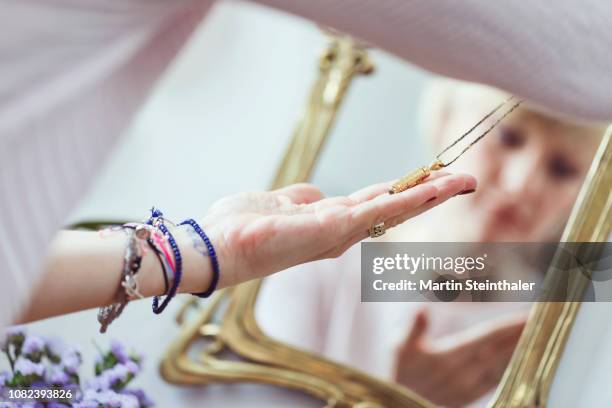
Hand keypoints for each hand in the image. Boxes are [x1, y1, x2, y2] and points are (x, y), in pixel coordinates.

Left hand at [199, 172, 475, 286]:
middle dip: (428, 194)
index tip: (428, 179)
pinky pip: (379, 209)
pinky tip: (433, 189)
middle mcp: (340, 232)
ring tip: (462, 180)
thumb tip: (313, 194)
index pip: (373, 204)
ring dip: (430, 193)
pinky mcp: (335, 228)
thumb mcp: (277, 203)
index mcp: (327, 224)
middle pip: (392, 206)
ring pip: (394, 207)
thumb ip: (300, 197)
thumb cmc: (241, 227)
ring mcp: (340, 232)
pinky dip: (409, 198)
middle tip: (463, 180)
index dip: (401, 192)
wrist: (218, 246)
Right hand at [393, 309, 524, 407]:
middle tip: (541, 321)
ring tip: (533, 338)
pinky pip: (496, 380)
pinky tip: (516, 363)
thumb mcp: (399, 347)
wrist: (395, 405)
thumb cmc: (396, 373)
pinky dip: (508, 369)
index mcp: (450, 356)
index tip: (530, 315)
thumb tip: (421, 309)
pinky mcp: (467, 397)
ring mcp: (468, 387)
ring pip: (501, 366)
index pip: (487, 337)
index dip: (510, 326)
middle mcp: (464, 373)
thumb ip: (413, 328)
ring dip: (518, 351)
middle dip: (521, 335)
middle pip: (501, 351)